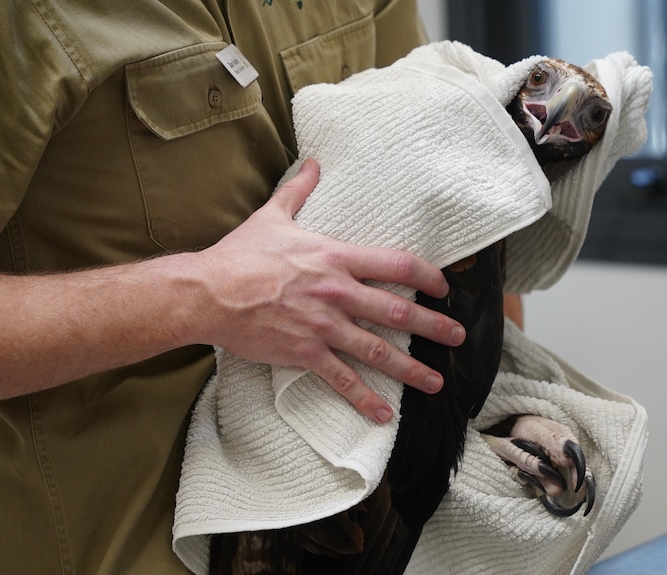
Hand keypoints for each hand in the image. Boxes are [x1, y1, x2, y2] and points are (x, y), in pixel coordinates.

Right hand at [194, 159, 465, 422]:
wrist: (207, 292)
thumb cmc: (240, 254)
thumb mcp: (273, 215)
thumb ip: (299, 190)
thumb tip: (313, 162)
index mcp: (336, 258)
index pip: (396, 264)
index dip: (427, 276)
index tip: (443, 287)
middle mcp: (339, 293)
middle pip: (398, 311)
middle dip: (434, 326)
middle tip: (459, 337)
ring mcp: (324, 325)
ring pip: (378, 350)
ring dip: (412, 367)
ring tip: (437, 382)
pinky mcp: (306, 352)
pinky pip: (342, 379)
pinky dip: (364, 398)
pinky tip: (384, 413)